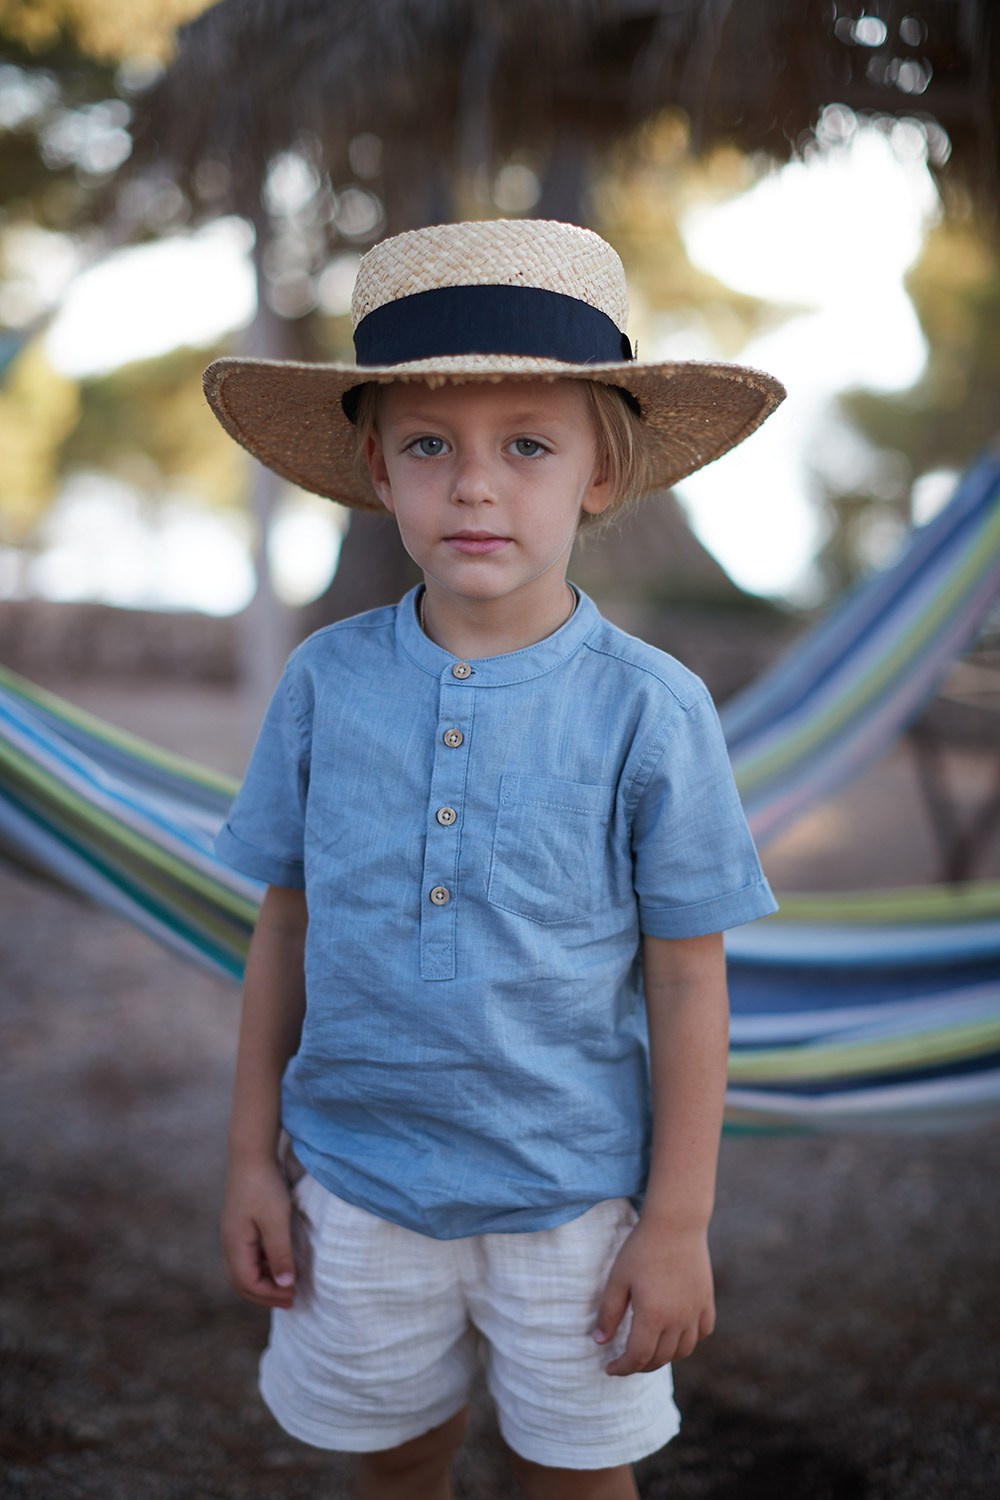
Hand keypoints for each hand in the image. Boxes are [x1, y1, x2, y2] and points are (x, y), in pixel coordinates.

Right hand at [221, 1157, 296, 1308]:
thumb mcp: (277, 1221)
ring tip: (286, 1286)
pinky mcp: (240, 1225)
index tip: (293, 1296)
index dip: (270, 1294)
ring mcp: (233, 1234)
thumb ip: (280, 1254)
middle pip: (242, 1282)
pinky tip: (279, 1263)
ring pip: (244, 1270)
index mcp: (235, 1245)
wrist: (251, 1154)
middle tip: (290, 1300)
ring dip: (263, 1281)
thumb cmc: (264, 1187)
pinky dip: (263, 1266)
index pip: (248, 1283)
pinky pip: (248, 1256)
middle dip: (265, 1294)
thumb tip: (285, 1284)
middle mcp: (229, 1243)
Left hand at [594, 1218, 714, 1374]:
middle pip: (660, 1358)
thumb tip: (600, 1342)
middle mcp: (678, 1320)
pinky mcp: (707, 1301)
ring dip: (665, 1357)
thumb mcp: (618, 1279)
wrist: (676, 1223)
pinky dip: (689, 1341)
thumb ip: (609, 1313)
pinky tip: (677, 1335)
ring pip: (683, 1351)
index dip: (622, 1368)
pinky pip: (702, 1333)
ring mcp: (695, 1312)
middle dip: (640, 1365)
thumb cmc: (642, 1248)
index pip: (638, 1358)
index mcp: (653, 1316)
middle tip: (626, 1360)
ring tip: (649, 1351)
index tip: (610, 1368)